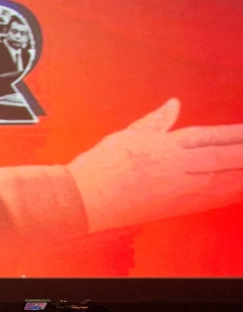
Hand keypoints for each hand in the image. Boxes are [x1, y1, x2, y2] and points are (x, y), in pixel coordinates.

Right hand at [67, 98, 242, 231]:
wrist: (85, 200)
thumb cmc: (102, 166)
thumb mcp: (129, 135)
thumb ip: (157, 121)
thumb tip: (174, 104)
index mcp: (166, 148)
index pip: (210, 137)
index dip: (236, 134)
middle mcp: (178, 169)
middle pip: (226, 159)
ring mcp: (180, 191)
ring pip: (227, 181)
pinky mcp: (178, 207)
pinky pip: (216, 199)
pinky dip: (234, 193)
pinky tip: (241, 189)